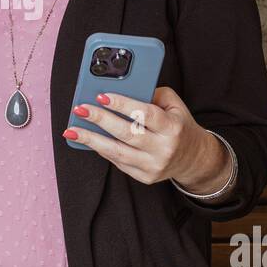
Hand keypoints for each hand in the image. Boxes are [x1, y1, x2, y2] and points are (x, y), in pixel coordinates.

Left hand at [62, 85, 233, 193]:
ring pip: (117, 152)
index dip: (122, 104)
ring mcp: (154, 166)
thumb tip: (120, 89)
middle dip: (100, 119)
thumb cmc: (179, 126)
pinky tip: (87, 139)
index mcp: (173, 128)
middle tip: (80, 108)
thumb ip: (151, 94)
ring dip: (91, 140)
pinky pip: (118, 162)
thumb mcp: (174, 105)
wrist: (193, 158)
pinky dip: (101, 149)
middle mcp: (164, 149)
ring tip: (72, 129)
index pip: (144, 114)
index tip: (102, 95)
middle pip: (127, 133)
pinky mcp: (145, 177)